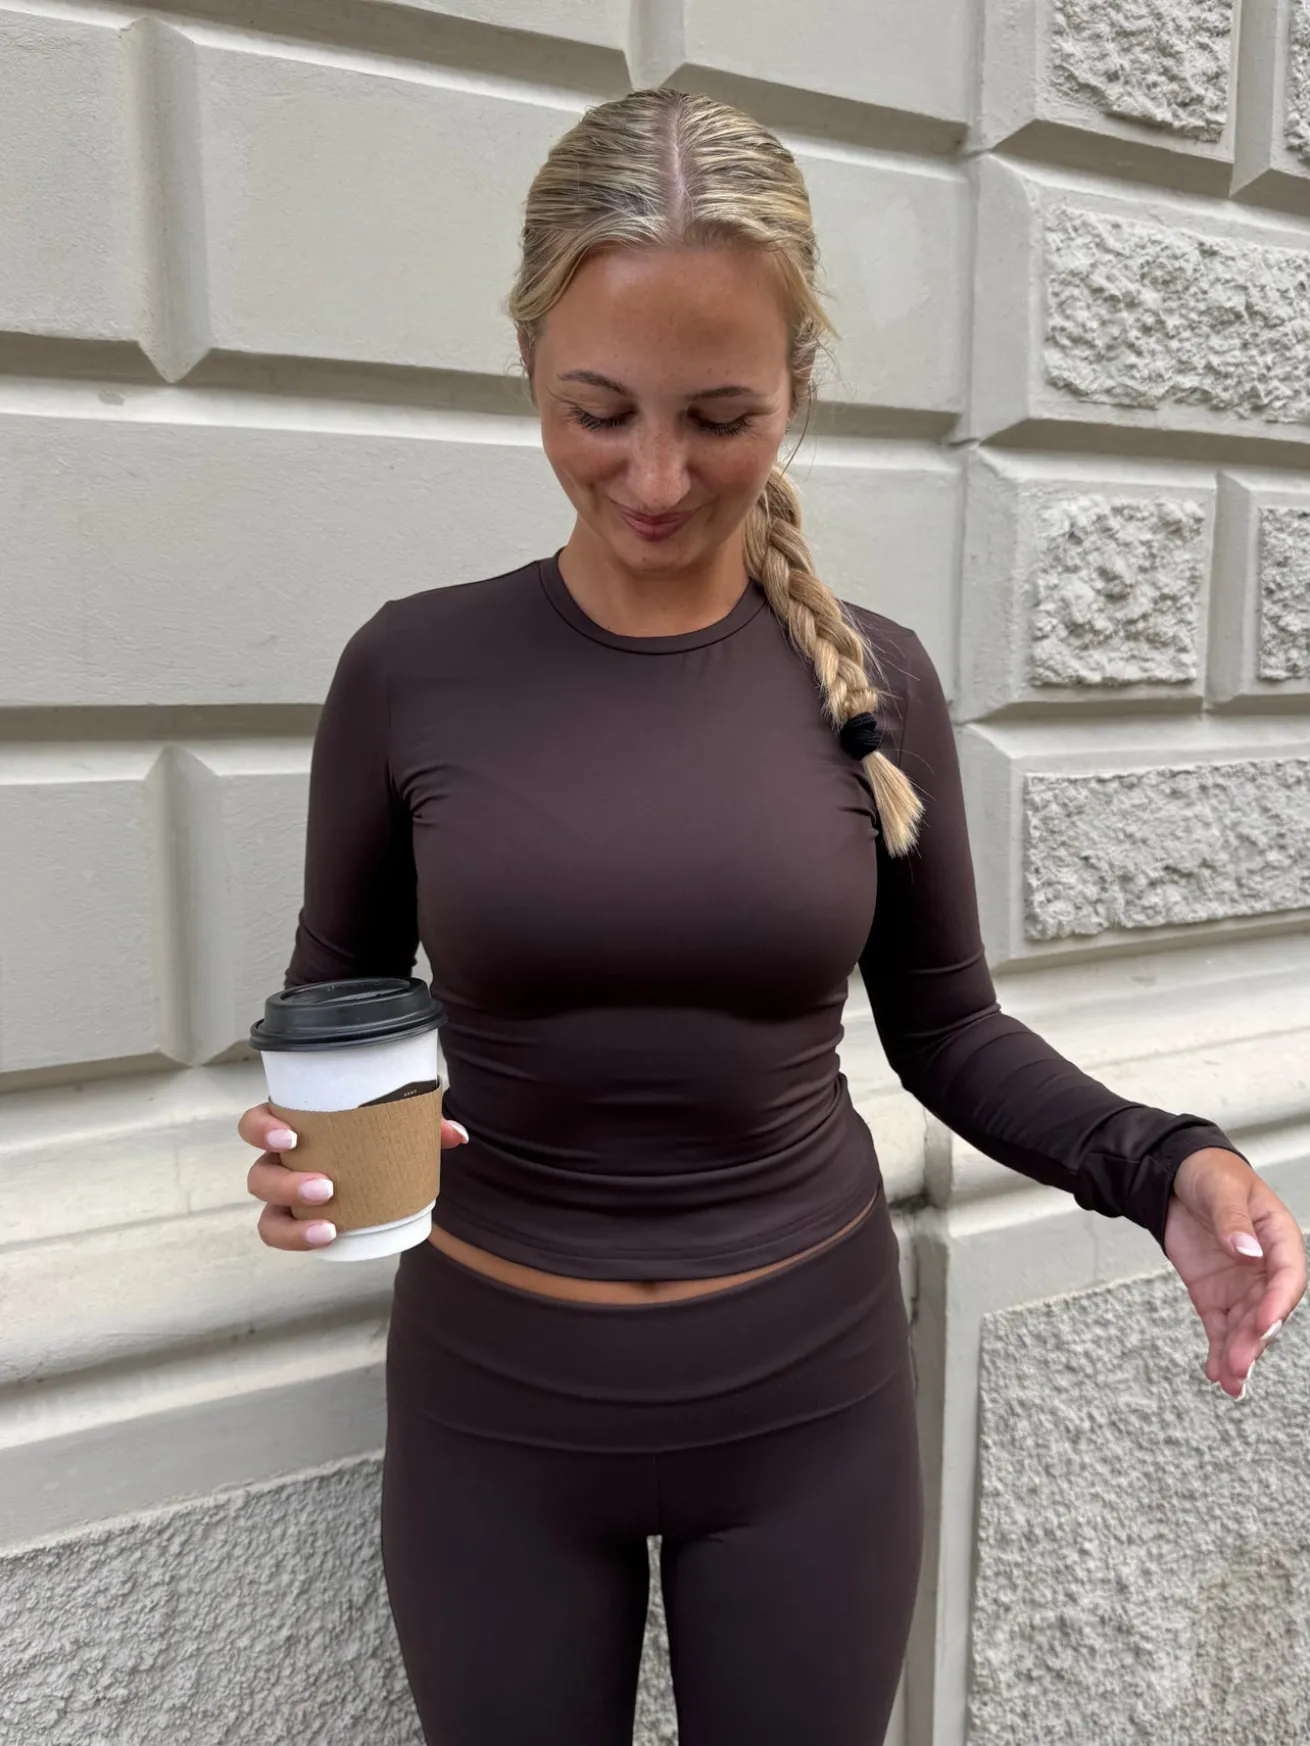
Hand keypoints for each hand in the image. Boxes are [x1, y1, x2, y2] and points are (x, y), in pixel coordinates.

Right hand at [240, 1101, 469, 1250]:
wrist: (379, 1167)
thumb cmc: (374, 1133)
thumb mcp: (397, 1121)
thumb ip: (424, 1124)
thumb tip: (457, 1136)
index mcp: (292, 1128)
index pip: (255, 1125)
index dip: (262, 1130)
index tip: (290, 1137)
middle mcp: (280, 1164)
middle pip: (259, 1176)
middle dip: (285, 1185)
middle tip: (325, 1187)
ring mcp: (285, 1198)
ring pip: (267, 1216)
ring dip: (292, 1225)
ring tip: (330, 1225)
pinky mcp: (298, 1223)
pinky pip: (287, 1236)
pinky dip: (302, 1240)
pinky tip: (331, 1238)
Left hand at [1164, 1147, 1305, 1398]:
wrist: (1175, 1175)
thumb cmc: (1210, 1174)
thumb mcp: (1220, 1188)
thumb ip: (1232, 1219)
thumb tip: (1248, 1250)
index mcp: (1279, 1238)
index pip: (1288, 1277)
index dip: (1278, 1303)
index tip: (1263, 1324)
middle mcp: (1265, 1269)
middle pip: (1268, 1311)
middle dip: (1255, 1339)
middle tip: (1240, 1362)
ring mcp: (1241, 1286)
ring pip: (1246, 1328)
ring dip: (1239, 1354)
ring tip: (1228, 1378)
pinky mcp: (1215, 1296)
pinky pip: (1220, 1328)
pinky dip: (1218, 1352)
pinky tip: (1215, 1374)